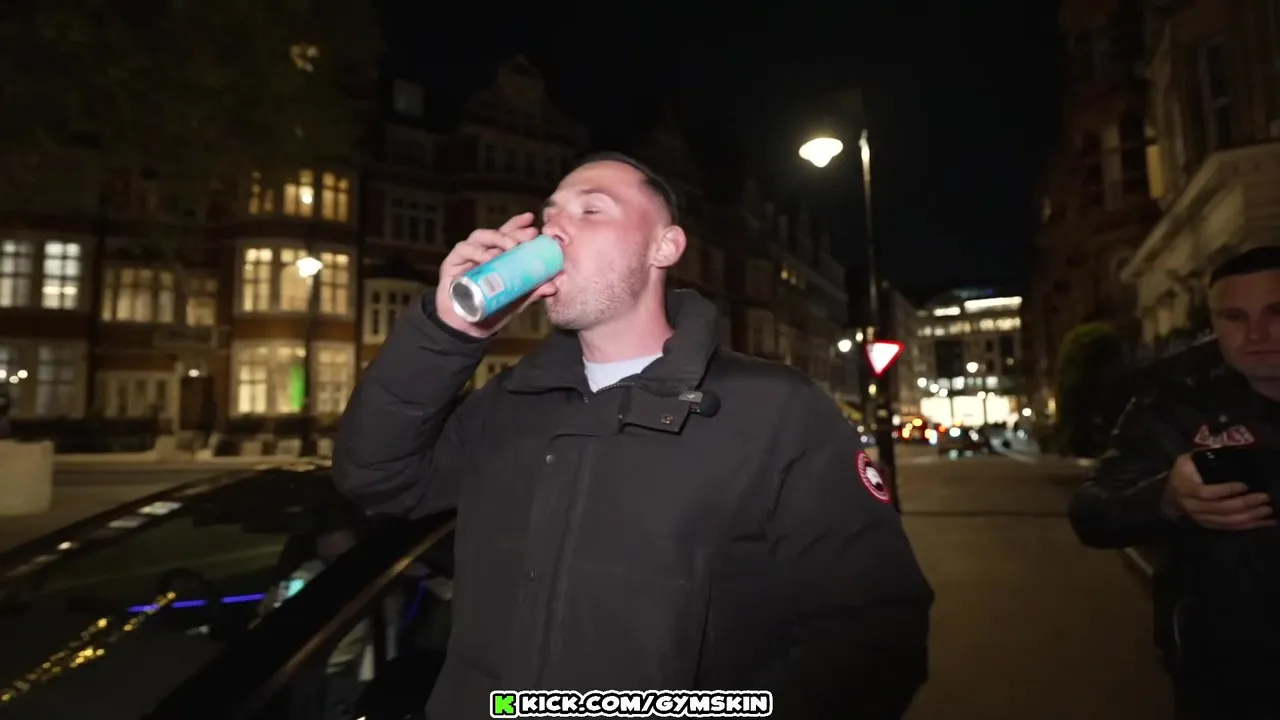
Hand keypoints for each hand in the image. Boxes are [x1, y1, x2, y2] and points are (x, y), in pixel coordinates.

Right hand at [434, 212, 556, 337]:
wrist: (469, 328)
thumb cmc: (493, 310)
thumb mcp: (517, 300)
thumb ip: (533, 291)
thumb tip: (554, 286)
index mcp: (498, 256)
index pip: (508, 235)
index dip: (518, 225)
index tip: (533, 222)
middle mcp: (482, 251)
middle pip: (497, 233)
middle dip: (514, 231)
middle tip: (529, 235)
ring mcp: (467, 255)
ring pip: (480, 236)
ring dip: (498, 238)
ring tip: (511, 247)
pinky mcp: (452, 262)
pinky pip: (464, 249)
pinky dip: (477, 251)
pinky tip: (489, 257)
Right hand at [1163, 453, 1275, 530]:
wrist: (1170, 494)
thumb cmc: (1183, 473)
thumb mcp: (1187, 460)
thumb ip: (1203, 455)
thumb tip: (1225, 447)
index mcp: (1185, 487)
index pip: (1206, 493)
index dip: (1226, 490)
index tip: (1245, 485)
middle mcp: (1191, 506)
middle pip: (1220, 509)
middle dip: (1245, 504)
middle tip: (1265, 498)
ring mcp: (1200, 518)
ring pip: (1227, 521)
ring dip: (1250, 517)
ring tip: (1268, 510)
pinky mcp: (1209, 525)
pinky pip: (1229, 528)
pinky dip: (1248, 526)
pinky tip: (1264, 522)